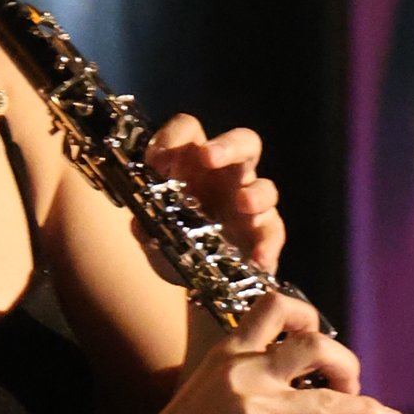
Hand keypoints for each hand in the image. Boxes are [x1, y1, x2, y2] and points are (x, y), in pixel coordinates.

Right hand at [126, 290, 401, 413]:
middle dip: (346, 365)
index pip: (276, 307)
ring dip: (366, 410)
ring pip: (327, 398)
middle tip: (350, 389)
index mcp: (230, 351)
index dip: (309, 317)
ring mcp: (254, 403)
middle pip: (314, 345)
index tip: (321, 343)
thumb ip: (248, 381)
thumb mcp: (208, 390)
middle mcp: (244, 369)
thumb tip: (295, 389)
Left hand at [146, 115, 284, 276]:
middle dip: (227, 146)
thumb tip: (139, 224)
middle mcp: (228, 177)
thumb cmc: (179, 245)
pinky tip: (258, 259)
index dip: (172, 138)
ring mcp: (250, 205)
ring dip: (255, 193)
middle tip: (208, 157)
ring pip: (266, 187)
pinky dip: (268, 245)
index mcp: (196, 165)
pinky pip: (274, 234)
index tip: (156, 163)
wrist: (201, 282)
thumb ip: (146, 228)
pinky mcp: (264, 235)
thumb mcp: (155, 237)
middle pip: (243, 142)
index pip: (189, 132)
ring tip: (242, 203)